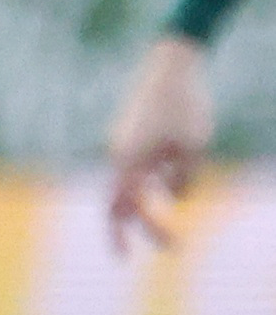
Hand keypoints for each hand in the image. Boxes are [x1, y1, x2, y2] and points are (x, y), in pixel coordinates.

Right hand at [106, 32, 212, 251]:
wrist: (170, 65)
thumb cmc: (185, 106)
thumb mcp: (195, 148)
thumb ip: (185, 178)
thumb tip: (175, 197)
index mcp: (129, 162)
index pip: (131, 209)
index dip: (151, 231)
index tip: (173, 247)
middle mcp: (118, 155)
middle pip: (117, 203)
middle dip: (133, 229)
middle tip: (149, 249)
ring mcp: (121, 143)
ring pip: (130, 183)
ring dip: (148, 200)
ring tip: (175, 193)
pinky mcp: (130, 133)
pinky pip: (136, 166)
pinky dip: (151, 180)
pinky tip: (171, 174)